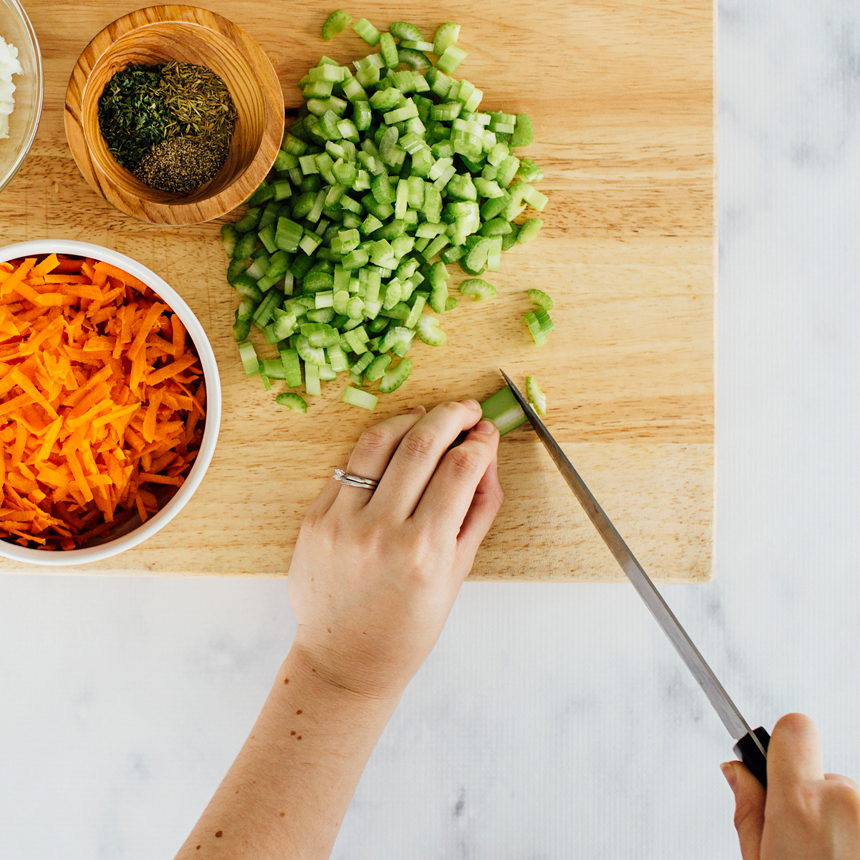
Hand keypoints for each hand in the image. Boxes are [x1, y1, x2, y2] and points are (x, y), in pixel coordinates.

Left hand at [288, 400, 503, 700]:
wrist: (345, 660)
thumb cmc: (408, 626)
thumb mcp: (457, 573)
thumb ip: (478, 510)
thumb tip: (487, 455)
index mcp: (424, 553)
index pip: (460, 470)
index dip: (480, 442)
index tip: (487, 432)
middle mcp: (381, 533)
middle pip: (422, 445)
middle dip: (451, 415)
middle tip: (466, 409)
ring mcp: (341, 523)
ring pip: (379, 442)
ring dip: (411, 419)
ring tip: (430, 416)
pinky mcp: (314, 518)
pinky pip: (349, 463)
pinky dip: (377, 445)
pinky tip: (395, 442)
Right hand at [723, 713, 859, 858]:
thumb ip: (748, 810)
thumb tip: (736, 771)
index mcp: (801, 803)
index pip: (794, 728)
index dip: (782, 739)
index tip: (776, 757)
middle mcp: (844, 800)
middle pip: (819, 773)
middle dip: (810, 799)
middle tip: (803, 843)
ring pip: (846, 799)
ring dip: (838, 821)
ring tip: (830, 858)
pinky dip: (856, 834)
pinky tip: (848, 857)